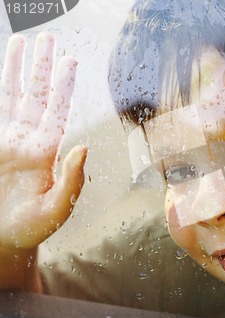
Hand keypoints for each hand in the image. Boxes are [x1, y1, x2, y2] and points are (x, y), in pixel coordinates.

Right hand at [0, 32, 85, 250]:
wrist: (2, 241)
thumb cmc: (31, 230)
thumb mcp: (57, 209)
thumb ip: (72, 180)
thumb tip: (84, 146)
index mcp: (46, 152)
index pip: (57, 110)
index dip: (63, 85)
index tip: (69, 60)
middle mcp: (27, 141)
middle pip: (36, 94)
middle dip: (41, 66)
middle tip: (47, 37)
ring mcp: (6, 141)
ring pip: (12, 96)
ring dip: (15, 69)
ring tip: (19, 41)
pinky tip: (0, 73)